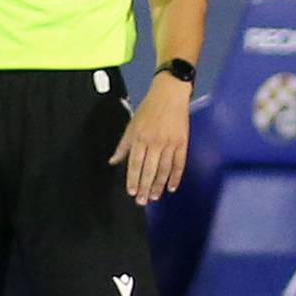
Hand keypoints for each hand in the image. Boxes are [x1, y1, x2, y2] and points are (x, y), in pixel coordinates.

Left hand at [110, 74, 192, 203]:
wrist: (170, 94)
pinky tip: (172, 187)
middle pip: (149, 169)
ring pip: (164, 169)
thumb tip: (113, 161)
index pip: (135, 163)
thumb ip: (123, 145)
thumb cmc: (149, 108)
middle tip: (142, 201)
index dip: (133, 179)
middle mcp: (155, 142)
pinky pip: (179, 163)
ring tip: (154, 197)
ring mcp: (170, 143)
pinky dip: (176, 177)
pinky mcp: (182, 143)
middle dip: (144, 187)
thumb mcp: (132, 125)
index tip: (131, 192)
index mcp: (140, 137)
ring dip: (159, 185)